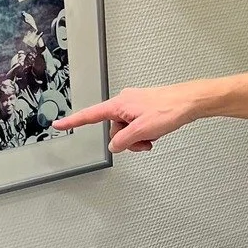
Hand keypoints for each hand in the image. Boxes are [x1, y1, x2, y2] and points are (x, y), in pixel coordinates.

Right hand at [54, 83, 205, 152]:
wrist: (190, 102)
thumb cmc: (169, 109)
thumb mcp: (142, 130)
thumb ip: (123, 140)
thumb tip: (114, 146)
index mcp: (118, 104)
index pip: (90, 115)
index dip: (73, 122)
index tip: (58, 125)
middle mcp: (124, 102)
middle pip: (113, 130)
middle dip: (126, 140)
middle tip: (144, 142)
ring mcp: (134, 106)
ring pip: (126, 130)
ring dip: (137, 139)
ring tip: (152, 138)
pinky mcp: (144, 110)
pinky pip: (136, 127)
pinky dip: (143, 134)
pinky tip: (155, 134)